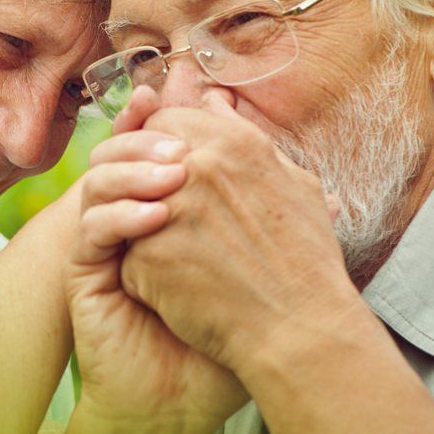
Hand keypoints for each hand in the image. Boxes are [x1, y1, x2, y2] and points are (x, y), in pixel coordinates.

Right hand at [63, 106, 247, 433]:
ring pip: (101, 176)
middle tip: (187, 138)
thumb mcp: (256, 268)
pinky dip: (121, 212)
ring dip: (136, 166)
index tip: (199, 93)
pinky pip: (91, 226)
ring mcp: (106, 242)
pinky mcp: (85, 271)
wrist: (182, 396)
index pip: (159, 141)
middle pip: (126, 147)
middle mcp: (131, 215)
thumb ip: (269, 220)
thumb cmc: (223, 333)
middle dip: (152, 131)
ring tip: (178, 172)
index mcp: (167, 205)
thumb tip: (318, 185)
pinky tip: (158, 214)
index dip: (170, 114)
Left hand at [118, 89, 358, 376]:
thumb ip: (246, 138)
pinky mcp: (146, 256)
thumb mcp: (293, 184)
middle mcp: (198, 169)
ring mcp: (168, 211)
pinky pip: (128, 255)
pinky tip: (181, 292)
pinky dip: (148, 275)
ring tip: (183, 260)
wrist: (301, 331)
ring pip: (129, 207)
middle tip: (165, 218)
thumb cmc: (305, 262)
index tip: (172, 178)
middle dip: (145, 186)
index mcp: (235, 145)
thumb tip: (214, 101)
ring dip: (146, 230)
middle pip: (138, 159)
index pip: (166, 121)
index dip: (162, 150)